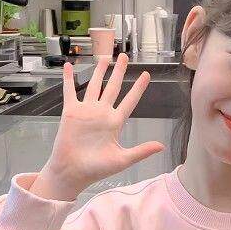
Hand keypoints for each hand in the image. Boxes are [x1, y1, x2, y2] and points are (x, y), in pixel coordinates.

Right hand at [34, 53, 164, 199]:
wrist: (73, 172)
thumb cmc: (96, 169)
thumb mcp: (122, 160)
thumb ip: (141, 151)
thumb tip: (161, 146)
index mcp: (115, 123)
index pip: (130, 101)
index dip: (138, 88)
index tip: (146, 75)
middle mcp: (102, 113)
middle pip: (113, 87)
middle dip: (119, 72)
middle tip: (124, 57)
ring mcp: (86, 111)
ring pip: (94, 85)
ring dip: (99, 71)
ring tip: (104, 58)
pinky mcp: (71, 112)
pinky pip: (70, 91)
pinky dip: (68, 79)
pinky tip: (69, 66)